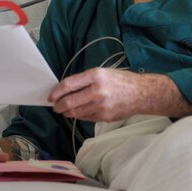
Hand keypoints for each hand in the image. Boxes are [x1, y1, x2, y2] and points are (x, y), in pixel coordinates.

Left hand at [49, 68, 191, 121]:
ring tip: (64, 110)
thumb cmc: (120, 80)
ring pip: (75, 112)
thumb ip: (84, 80)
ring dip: (66, 112)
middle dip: (58, 106)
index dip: (56, 92)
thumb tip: (65, 90)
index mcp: (95, 76)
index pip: (69, 85)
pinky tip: (78, 112)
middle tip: (55, 106)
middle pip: (69, 102)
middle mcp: (97, 91)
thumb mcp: (102, 73)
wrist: (140, 93)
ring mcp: (101, 105)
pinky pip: (85, 117)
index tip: (51, 96)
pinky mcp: (104, 117)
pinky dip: (78, 115)